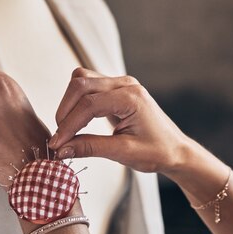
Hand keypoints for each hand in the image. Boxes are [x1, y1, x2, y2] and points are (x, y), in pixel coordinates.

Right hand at [48, 68, 191, 175]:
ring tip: (67, 130)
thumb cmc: (157, 151)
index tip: (56, 144)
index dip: (68, 124)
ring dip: (69, 104)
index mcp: (131, 97)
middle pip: (80, 84)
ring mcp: (121, 84)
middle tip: (59, 139)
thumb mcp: (123, 152)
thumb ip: (90, 147)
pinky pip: (88, 86)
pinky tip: (77, 123)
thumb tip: (61, 149)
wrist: (175, 149)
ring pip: (81, 81)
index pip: (89, 104)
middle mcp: (125, 84)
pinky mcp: (116, 89)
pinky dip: (76, 102)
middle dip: (65, 111)